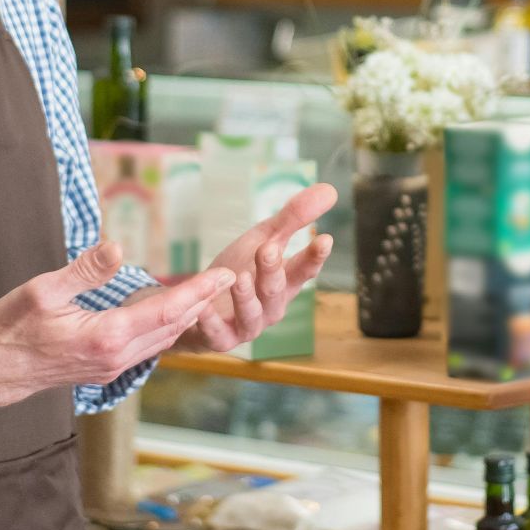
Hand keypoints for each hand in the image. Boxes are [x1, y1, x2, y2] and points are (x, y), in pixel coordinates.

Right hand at [0, 241, 231, 409]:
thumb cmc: (12, 327)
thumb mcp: (43, 291)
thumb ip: (84, 271)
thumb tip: (118, 247)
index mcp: (107, 336)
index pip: (167, 310)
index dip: (198, 291)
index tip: (224, 273)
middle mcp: (117, 357)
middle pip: (173, 327)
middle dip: (202, 302)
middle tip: (229, 278)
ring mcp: (112, 368)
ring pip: (162, 341)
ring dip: (186, 317)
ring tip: (208, 293)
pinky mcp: (104, 370)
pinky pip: (146, 348)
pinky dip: (166, 329)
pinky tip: (171, 316)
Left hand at [171, 182, 336, 353]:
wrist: (200, 303)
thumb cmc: (238, 270)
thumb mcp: (263, 239)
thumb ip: (293, 218)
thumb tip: (329, 190)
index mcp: (285, 282)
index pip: (304, 269)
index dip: (314, 257)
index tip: (324, 240)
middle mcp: (270, 307)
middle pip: (276, 291)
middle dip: (273, 271)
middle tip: (268, 249)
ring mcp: (247, 325)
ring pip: (252, 315)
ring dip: (247, 297)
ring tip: (240, 277)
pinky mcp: (221, 339)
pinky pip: (217, 334)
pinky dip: (210, 322)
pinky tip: (202, 305)